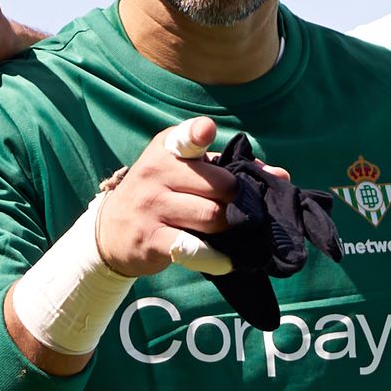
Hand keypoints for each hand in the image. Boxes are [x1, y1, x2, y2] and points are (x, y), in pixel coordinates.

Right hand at [96, 118, 241, 276]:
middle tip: (238, 209)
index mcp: (167, 149)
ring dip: (229, 227)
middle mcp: (156, 172)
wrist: (110, 231)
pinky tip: (225, 260)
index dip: (198, 134)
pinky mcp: (151, 240)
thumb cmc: (162, 194)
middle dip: (237, 200)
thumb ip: (229, 167)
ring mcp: (151, 206)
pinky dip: (216, 257)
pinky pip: (195, 249)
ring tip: (230, 230)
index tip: (207, 131)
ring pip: (212, 217)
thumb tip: (280, 175)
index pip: (185, 138)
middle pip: (220, 186)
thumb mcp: (184, 171)